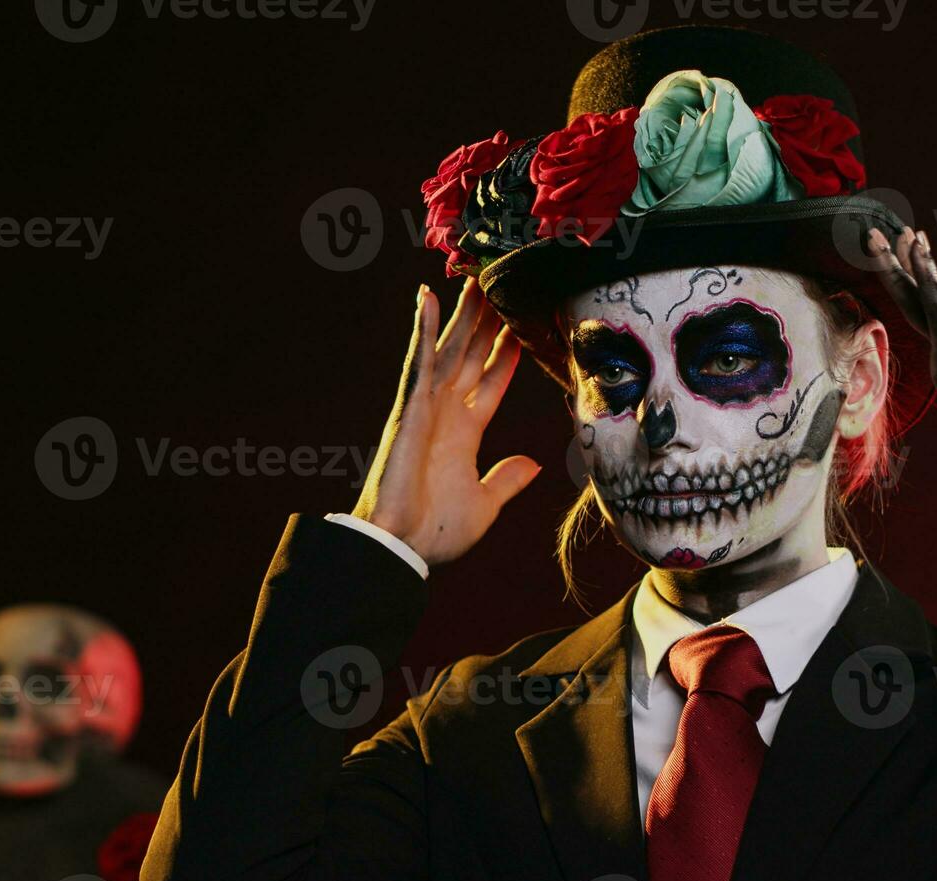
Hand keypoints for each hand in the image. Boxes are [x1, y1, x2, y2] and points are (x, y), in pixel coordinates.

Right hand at [351, 278, 540, 565]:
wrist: (402, 548)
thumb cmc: (434, 531)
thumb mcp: (485, 504)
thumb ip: (507, 479)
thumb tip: (534, 464)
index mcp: (465, 433)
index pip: (492, 381)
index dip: (508, 353)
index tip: (524, 325)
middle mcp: (446, 412)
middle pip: (472, 354)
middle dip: (487, 321)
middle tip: (501, 284)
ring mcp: (427, 406)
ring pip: (449, 347)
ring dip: (462, 312)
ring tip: (475, 276)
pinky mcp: (409, 407)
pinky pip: (419, 360)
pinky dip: (422, 328)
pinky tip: (427, 296)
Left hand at [868, 227, 936, 492]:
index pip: (930, 318)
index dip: (915, 287)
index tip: (905, 255)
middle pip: (926, 300)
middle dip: (905, 265)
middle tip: (891, 231)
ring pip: (933, 301)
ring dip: (914, 266)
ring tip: (900, 234)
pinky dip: (934, 294)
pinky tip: (923, 269)